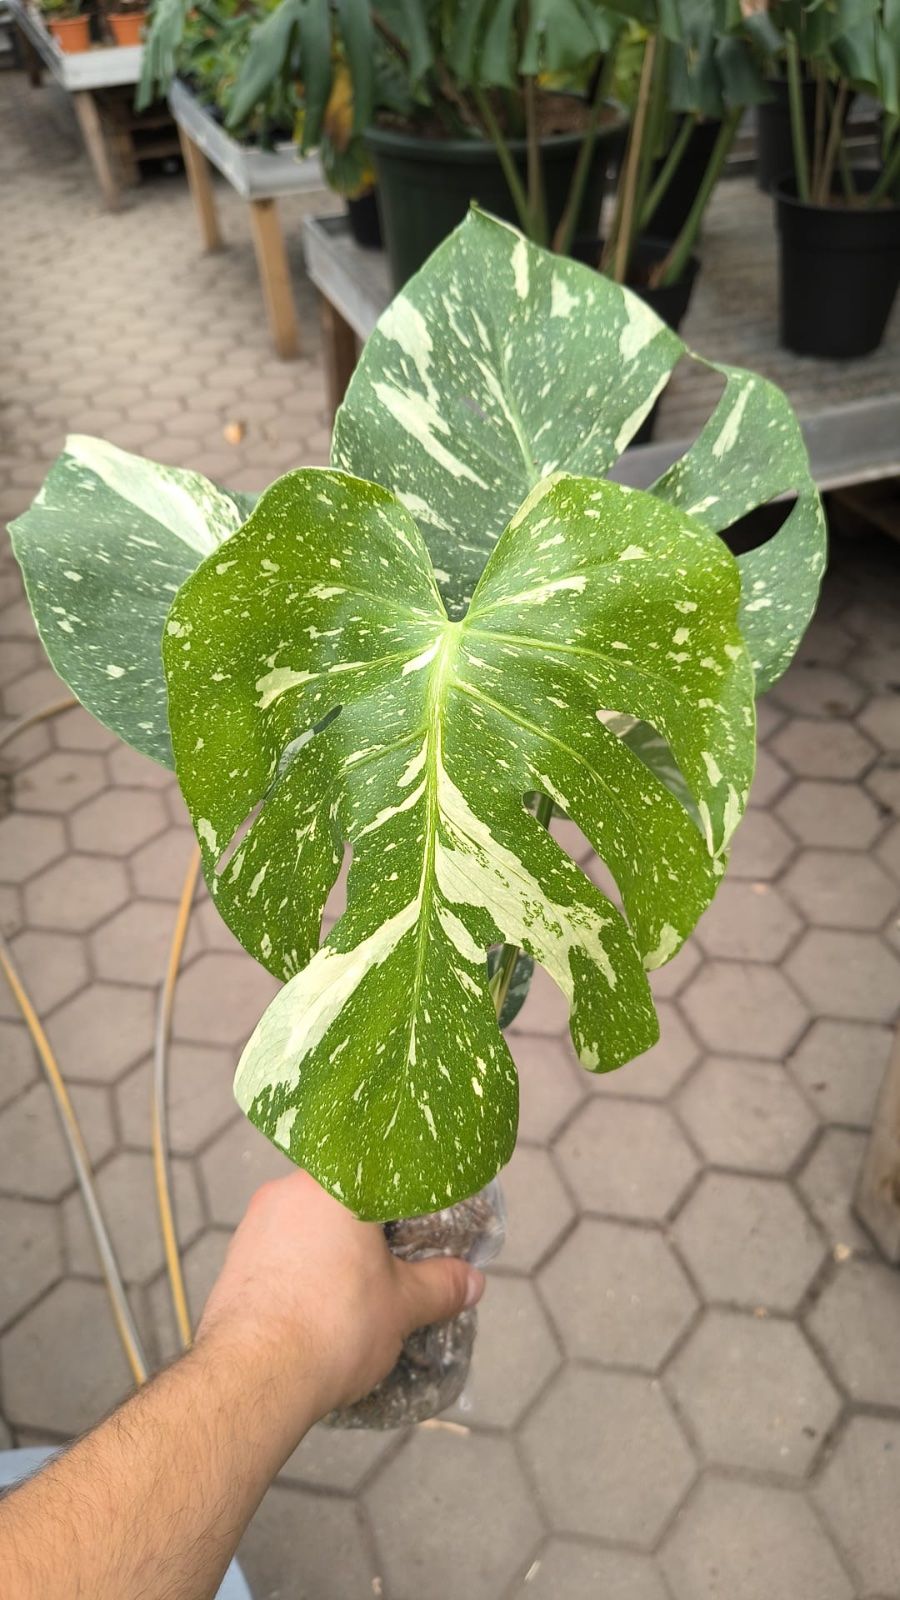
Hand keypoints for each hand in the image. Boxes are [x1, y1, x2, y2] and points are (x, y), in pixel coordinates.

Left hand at [195, 1170, 484, 1446]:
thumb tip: (472, 1281)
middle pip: (341, 1200)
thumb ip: (440, 1285)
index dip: (406, 1202)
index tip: (420, 1229)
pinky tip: (318, 1310)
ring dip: (334, 1254)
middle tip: (394, 1266)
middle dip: (368, 1233)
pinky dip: (303, 1275)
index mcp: (333, 1183)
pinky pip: (281, 1256)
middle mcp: (287, 1191)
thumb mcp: (402, 1305)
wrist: (254, 1377)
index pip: (381, 1174)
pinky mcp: (235, 1263)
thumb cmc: (333, 1325)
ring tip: (357, 1296)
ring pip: (308, 1229)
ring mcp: (255, 1226)